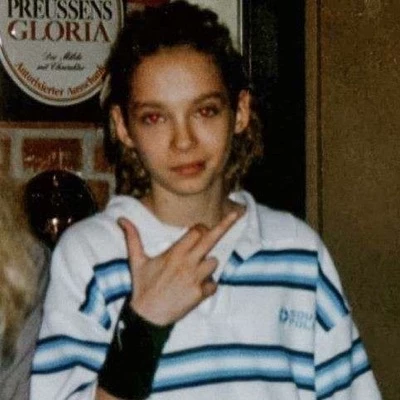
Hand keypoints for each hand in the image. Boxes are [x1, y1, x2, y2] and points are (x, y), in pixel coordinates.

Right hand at [118, 212, 237, 325]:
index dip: (200, 228)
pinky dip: (207, 287)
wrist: (147, 316)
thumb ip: (133, 238)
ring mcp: (195, 278)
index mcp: (175, 252)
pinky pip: (213, 285)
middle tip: (236, 213)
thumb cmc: (142, 286)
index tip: (199, 230)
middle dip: (224, 225)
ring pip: (214, 262)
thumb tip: (121, 219)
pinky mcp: (200, 294)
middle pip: (211, 238)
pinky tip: (194, 290)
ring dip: (207, 266)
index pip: (197, 231)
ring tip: (193, 273)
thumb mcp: (136, 261)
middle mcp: (188, 262)